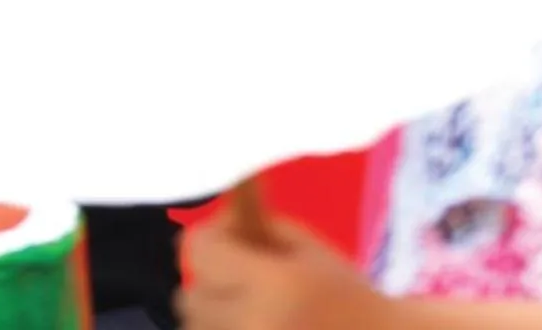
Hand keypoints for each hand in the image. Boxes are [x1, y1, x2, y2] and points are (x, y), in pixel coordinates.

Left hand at [179, 211, 400, 329]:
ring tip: (249, 312)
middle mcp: (254, 324)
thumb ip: (260, 228)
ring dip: (212, 318)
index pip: (201, 250)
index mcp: (273, 284)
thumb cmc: (350, 296)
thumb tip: (217, 222)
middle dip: (210, 283)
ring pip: (196, 329)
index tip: (229, 240)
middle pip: (190, 296)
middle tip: (241, 281)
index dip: (211, 239)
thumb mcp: (310, 249)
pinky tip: (254, 326)